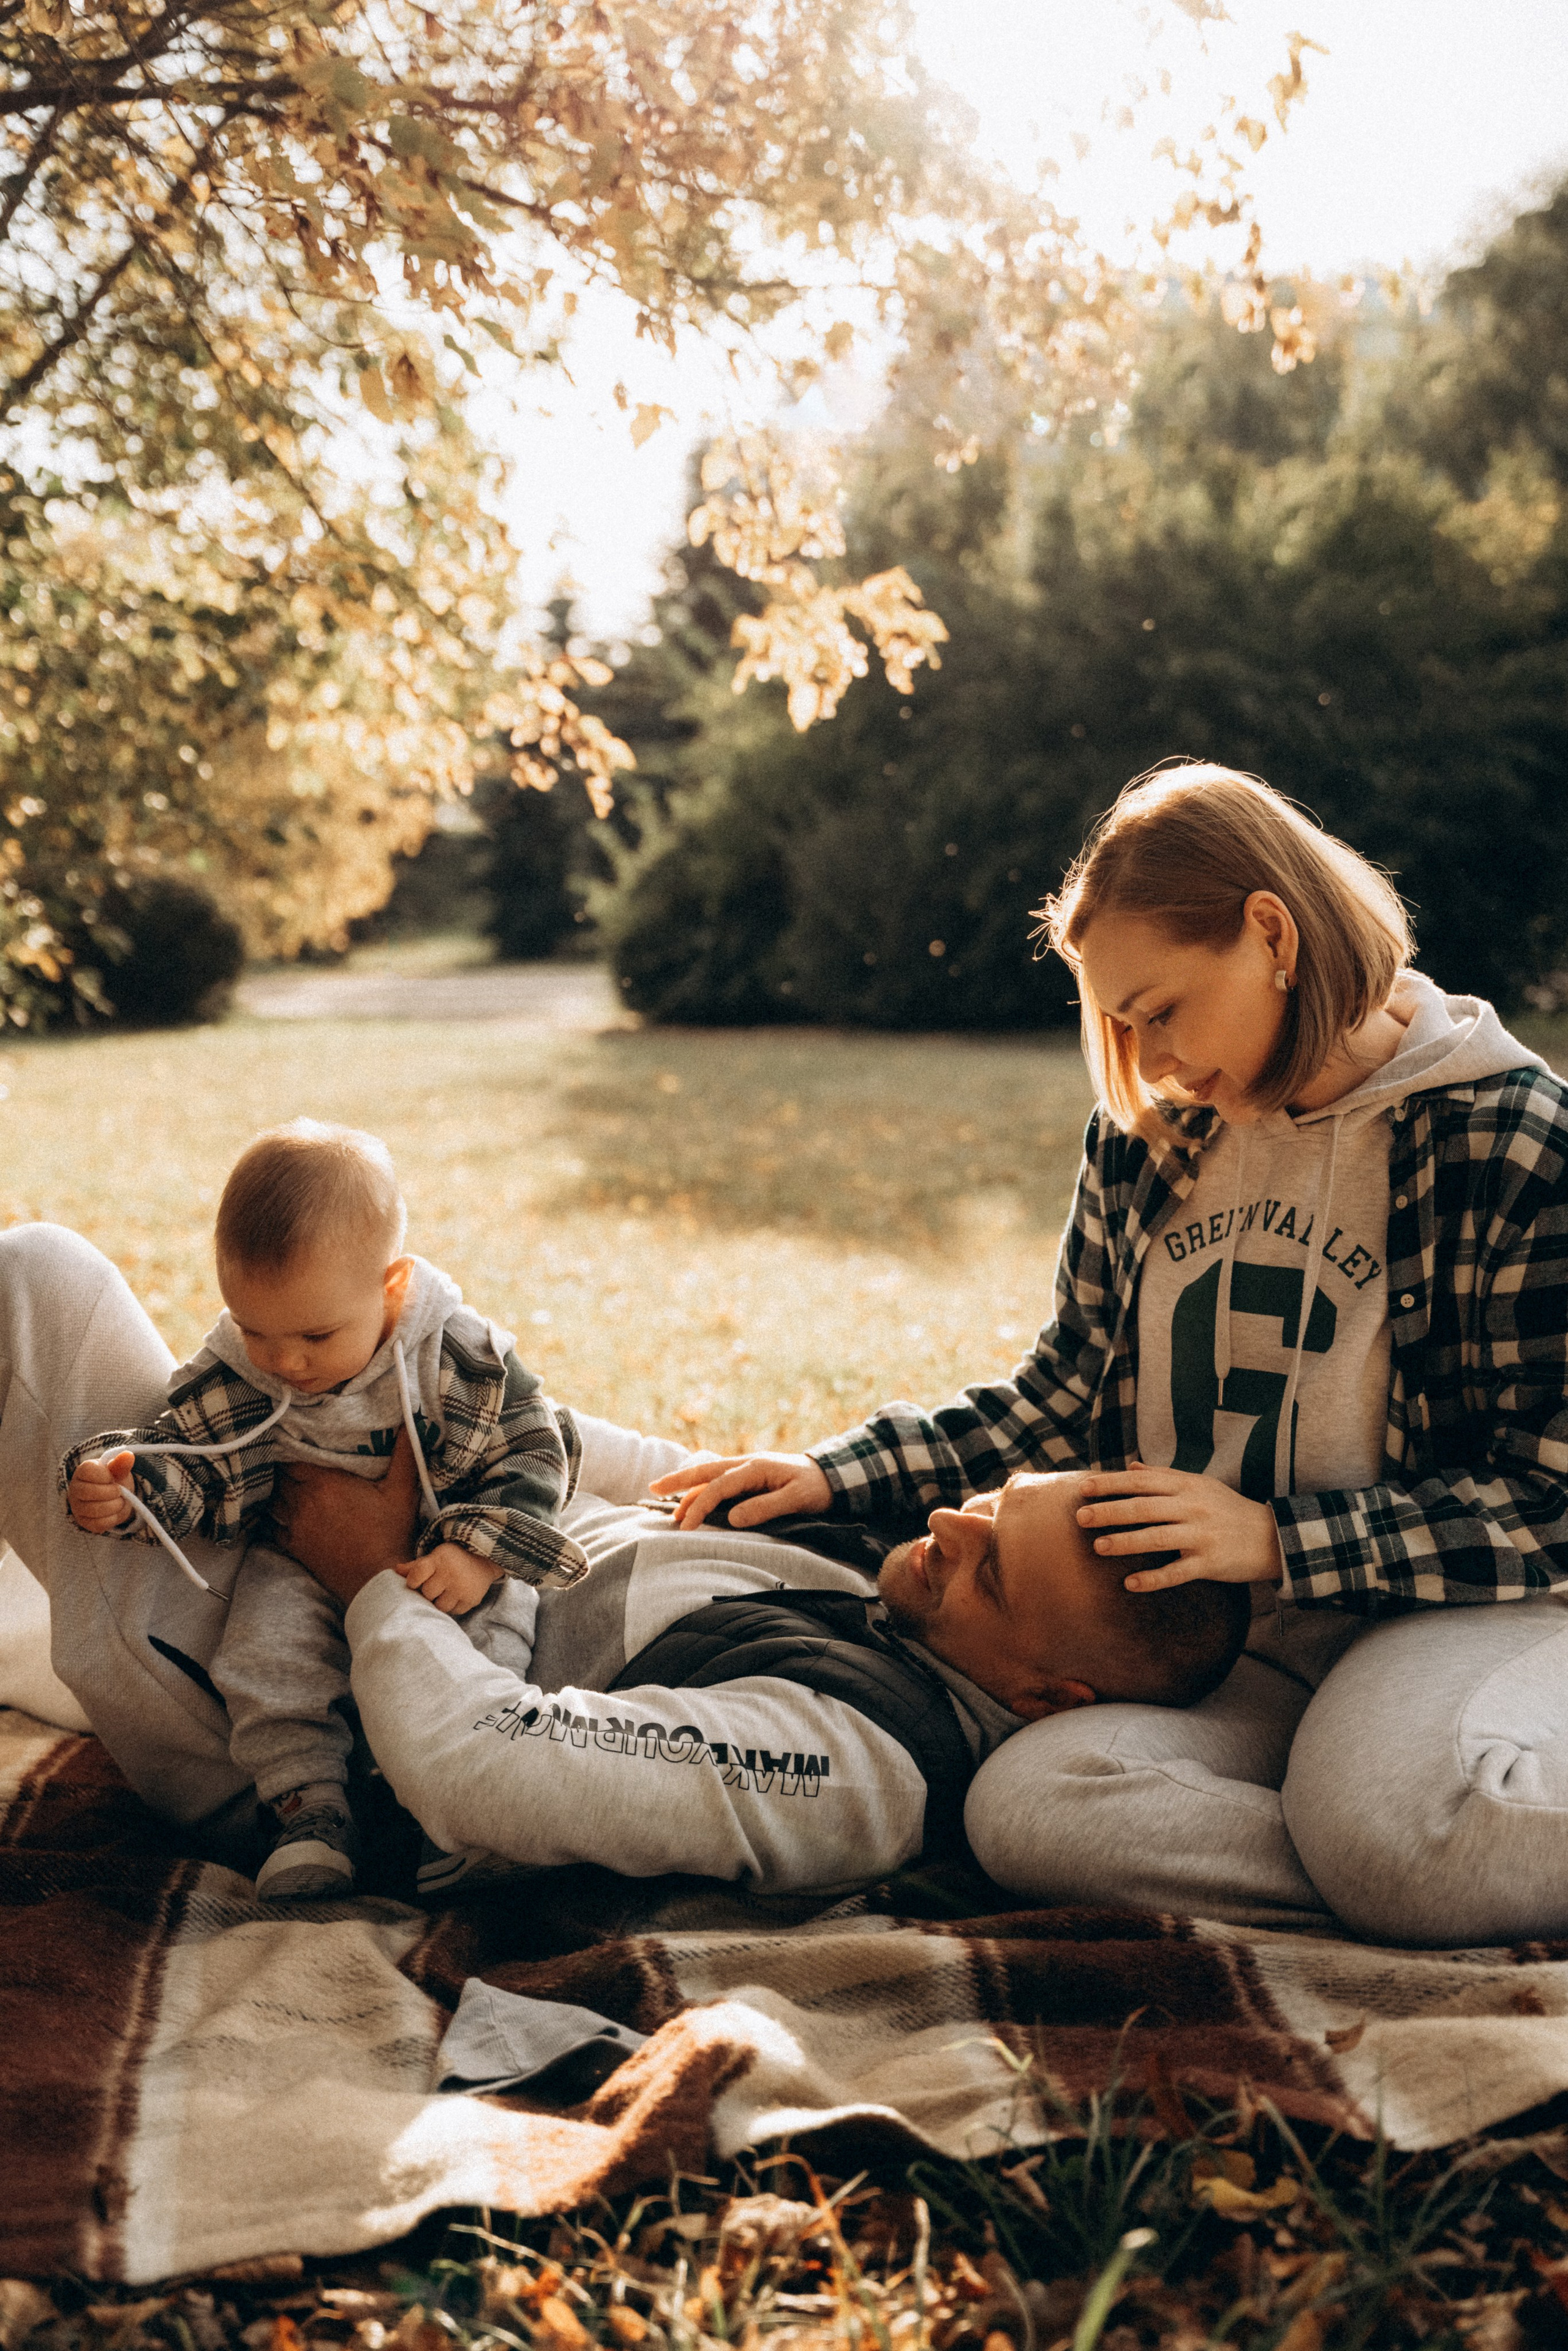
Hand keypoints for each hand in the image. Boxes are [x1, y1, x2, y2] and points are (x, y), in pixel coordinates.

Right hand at [69, 1451, 134, 1532]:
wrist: (113, 1497)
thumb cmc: (113, 1480)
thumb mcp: (117, 1470)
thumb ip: (121, 1464)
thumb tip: (128, 1455)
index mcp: (82, 1472)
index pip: (87, 1471)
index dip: (105, 1475)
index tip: (112, 1478)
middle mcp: (75, 1489)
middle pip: (90, 1492)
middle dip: (112, 1492)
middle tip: (120, 1491)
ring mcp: (77, 1507)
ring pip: (94, 1510)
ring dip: (114, 1506)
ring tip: (120, 1501)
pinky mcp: (84, 1522)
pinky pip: (98, 1524)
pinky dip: (112, 1519)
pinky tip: (115, 1512)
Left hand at [271, 1427, 420, 1603]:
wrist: (376, 1581)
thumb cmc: (390, 1534)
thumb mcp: (403, 1491)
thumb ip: (405, 1454)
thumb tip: (411, 1422)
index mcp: (326, 1483)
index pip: (294, 1457)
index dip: (295, 1449)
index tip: (302, 1444)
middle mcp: (305, 1501)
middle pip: (282, 1477)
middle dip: (288, 1469)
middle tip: (297, 1463)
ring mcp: (296, 1526)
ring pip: (275, 1500)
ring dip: (281, 1492)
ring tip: (291, 1486)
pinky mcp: (295, 1547)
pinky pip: (274, 1527)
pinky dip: (277, 1519)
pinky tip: (286, 1515)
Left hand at [401, 1543, 502, 1615]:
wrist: (484, 1558)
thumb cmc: (452, 1559)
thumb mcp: (434, 1557)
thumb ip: (415, 1566)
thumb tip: (395, 1570)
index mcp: (439, 1560)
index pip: (416, 1576)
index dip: (413, 1581)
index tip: (416, 1582)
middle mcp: (451, 1574)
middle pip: (427, 1593)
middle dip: (429, 1591)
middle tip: (436, 1585)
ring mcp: (462, 1588)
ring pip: (440, 1606)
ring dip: (440, 1601)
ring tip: (445, 1592)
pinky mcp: (471, 1600)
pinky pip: (454, 1611)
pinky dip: (453, 1606)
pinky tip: (456, 1596)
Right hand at [648, 1450, 832, 1529]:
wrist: (832, 1474)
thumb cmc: (815, 1488)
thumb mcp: (796, 1499)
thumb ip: (765, 1508)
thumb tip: (732, 1519)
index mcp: (755, 1467)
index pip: (719, 1487)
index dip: (700, 1505)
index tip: (686, 1526)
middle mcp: (746, 1464)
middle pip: (705, 1471)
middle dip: (678, 1480)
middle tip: (652, 1488)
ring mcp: (746, 1468)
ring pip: (709, 1474)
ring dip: (687, 1484)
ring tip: (664, 1497)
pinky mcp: (749, 1476)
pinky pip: (718, 1479)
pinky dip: (701, 1485)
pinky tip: (690, 1494)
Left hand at [1076, 1465, 1283, 1591]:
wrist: (1272, 1537)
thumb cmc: (1228, 1509)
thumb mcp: (1200, 1485)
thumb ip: (1164, 1476)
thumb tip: (1130, 1466)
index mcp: (1187, 1486)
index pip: (1142, 1481)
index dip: (1111, 1483)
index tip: (1083, 1487)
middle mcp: (1192, 1508)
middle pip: (1144, 1508)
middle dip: (1110, 1511)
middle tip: (1080, 1516)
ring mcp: (1201, 1536)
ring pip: (1157, 1538)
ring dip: (1125, 1542)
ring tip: (1098, 1546)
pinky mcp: (1210, 1563)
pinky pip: (1177, 1572)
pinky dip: (1153, 1579)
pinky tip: (1130, 1583)